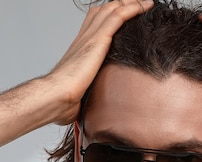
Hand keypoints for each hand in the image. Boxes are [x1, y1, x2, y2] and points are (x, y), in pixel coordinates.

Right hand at [45, 0, 153, 124]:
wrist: (55, 96)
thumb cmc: (62, 100)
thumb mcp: (79, 95)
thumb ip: (87, 96)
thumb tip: (91, 111)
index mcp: (80, 48)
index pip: (95, 22)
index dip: (110, 14)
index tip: (125, 14)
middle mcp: (84, 38)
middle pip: (104, 10)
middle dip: (122, 4)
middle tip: (139, 4)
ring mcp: (90, 37)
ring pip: (112, 8)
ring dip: (130, 3)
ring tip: (146, 3)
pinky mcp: (98, 40)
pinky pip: (118, 16)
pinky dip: (133, 8)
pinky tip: (144, 6)